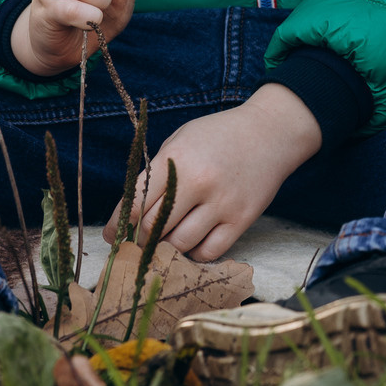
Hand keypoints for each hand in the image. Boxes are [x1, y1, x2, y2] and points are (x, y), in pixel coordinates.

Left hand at [118, 84, 321, 261]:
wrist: (271, 132)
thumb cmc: (219, 135)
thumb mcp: (181, 140)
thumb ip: (157, 173)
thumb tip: (131, 213)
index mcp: (177, 160)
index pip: (136, 204)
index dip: (118, 226)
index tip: (113, 235)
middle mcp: (199, 183)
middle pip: (153, 228)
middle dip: (140, 239)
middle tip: (138, 241)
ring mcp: (222, 203)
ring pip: (179, 244)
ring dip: (167, 247)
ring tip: (165, 241)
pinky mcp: (242, 219)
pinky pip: (208, 251)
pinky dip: (195, 252)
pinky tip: (192, 241)